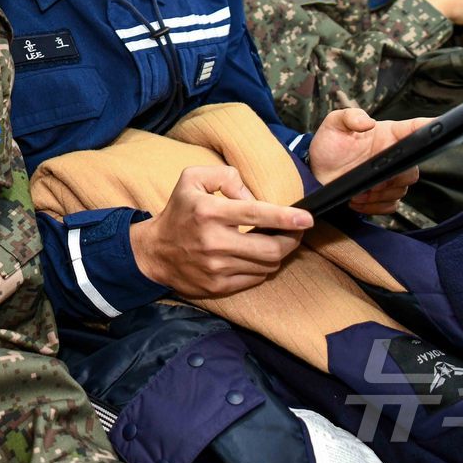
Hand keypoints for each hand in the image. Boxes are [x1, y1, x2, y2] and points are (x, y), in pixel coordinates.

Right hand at [130, 165, 313, 298]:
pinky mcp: (218, 286)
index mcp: (209, 212)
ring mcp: (216, 268)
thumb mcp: (193, 179)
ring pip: (266, 265)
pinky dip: (262, 268)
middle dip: (291, 240)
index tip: (307, 218)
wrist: (154, 252)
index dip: (286, 217)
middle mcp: (213, 242)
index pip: (256, 214)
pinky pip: (255, 279)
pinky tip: (255, 257)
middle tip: (295, 231)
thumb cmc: (179, 212)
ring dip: (277, 253)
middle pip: (270, 248)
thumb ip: (226, 176)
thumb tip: (253, 196)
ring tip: (272, 241)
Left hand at [308, 108, 428, 214]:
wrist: (316, 171)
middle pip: (412, 169)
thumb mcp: (334, 124)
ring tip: (357, 189)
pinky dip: (375, 205)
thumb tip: (367, 121)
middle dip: (392, 177)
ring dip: (379, 193)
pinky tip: (358, 199)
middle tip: (370, 179)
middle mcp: (393, 155)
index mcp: (388, 134)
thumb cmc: (329, 145)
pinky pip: (391, 205)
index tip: (436, 127)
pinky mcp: (383, 195)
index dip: (428, 128)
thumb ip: (349, 116)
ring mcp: (389, 177)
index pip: (415, 129)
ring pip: (401, 189)